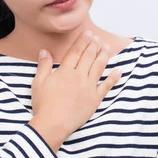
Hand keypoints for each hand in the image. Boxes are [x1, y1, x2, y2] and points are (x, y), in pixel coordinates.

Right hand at [28, 30, 122, 151]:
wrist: (53, 124)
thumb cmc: (44, 105)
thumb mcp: (38, 83)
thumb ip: (44, 65)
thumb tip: (45, 51)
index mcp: (65, 71)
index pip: (75, 52)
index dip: (82, 41)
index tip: (88, 33)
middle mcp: (79, 76)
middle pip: (88, 57)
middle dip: (94, 45)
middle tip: (97, 37)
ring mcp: (89, 87)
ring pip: (99, 67)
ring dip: (103, 55)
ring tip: (107, 47)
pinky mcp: (95, 99)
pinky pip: (107, 86)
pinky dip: (113, 77)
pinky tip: (118, 70)